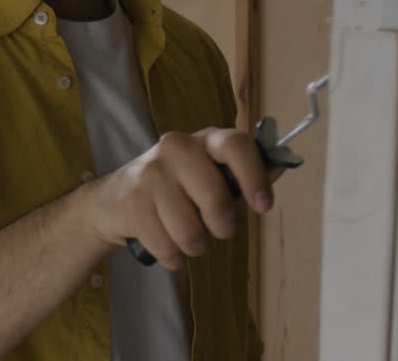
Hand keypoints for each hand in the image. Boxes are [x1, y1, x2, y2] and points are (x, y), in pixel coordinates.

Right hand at [82, 128, 273, 269]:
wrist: (114, 200)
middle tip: (216, 228)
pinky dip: (173, 257)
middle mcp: (177, 148)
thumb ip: (244, 174)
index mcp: (205, 139)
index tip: (264, 206)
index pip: (235, 144)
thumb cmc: (176, 188)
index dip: (254, 176)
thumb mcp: (210, 174)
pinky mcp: (133, 203)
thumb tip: (282, 165)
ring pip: (191, 232)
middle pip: (216, 199)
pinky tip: (164, 241)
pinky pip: (168, 249)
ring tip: (186, 235)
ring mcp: (151, 174)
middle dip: (222, 226)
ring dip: (195, 246)